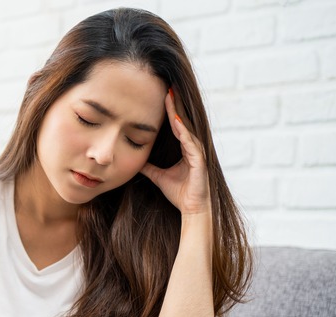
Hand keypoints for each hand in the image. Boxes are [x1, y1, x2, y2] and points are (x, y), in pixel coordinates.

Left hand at [140, 88, 210, 215]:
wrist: (192, 210)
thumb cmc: (180, 193)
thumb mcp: (158, 177)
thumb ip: (149, 168)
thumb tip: (136, 161)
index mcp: (185, 149)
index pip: (176, 126)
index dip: (169, 111)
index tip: (162, 96)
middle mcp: (193, 148)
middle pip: (182, 122)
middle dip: (175, 105)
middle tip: (167, 87)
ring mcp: (197, 153)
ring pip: (186, 128)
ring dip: (178, 113)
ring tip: (170, 98)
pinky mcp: (200, 161)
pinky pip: (190, 143)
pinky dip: (183, 132)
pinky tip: (175, 121)